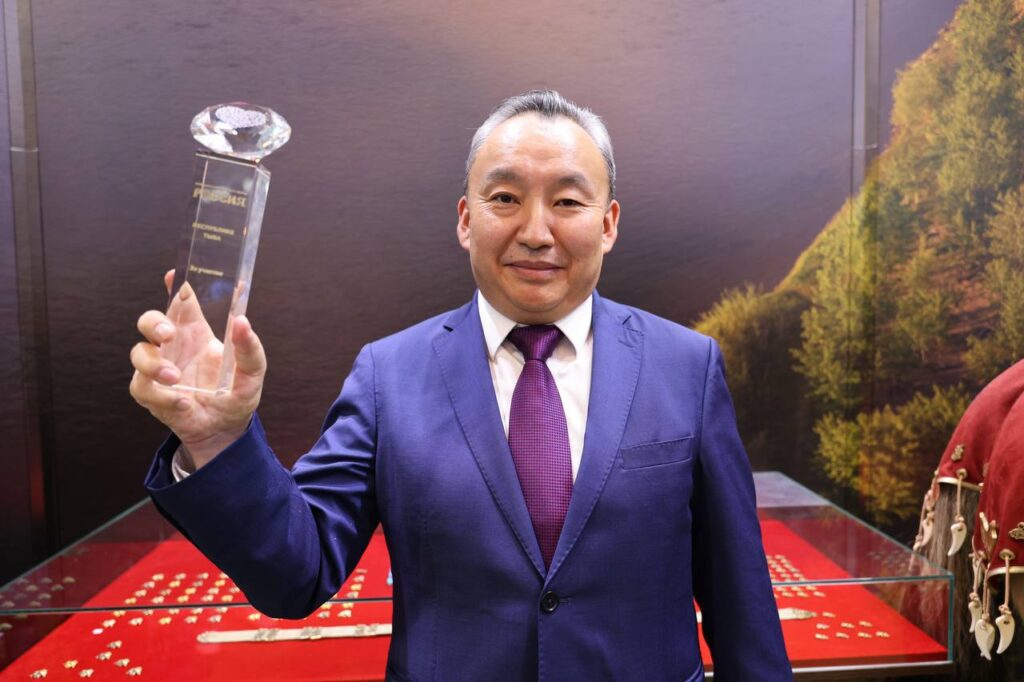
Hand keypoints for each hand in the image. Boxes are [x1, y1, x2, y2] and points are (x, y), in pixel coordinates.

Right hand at [130, 270, 265, 468]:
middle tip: (169, 334)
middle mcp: (174, 346)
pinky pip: (143, 388)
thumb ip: (249, 347)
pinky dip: (163, 396)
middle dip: (153, 322)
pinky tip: (184, 403)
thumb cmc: (237, 393)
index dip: (176, 285)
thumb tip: (242, 321)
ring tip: (177, 379)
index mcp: (196, 332)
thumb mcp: (253, 371)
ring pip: (138, 353)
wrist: (225, 429)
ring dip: (154, 364)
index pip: (182, 302)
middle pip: (149, 320)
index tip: (175, 274)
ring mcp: (159, 369)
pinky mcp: (151, 393)